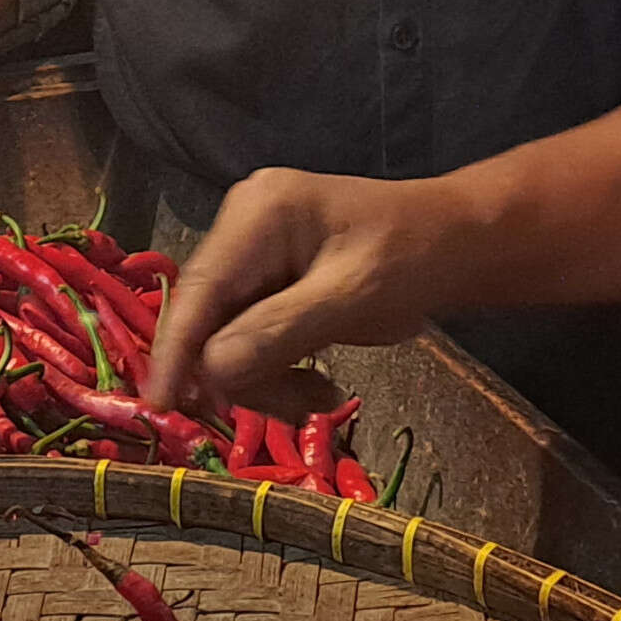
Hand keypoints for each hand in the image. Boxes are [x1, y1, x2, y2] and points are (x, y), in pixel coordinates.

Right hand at [143, 167, 497, 418]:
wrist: (460, 244)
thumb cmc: (416, 259)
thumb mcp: (354, 298)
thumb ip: (279, 332)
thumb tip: (210, 372)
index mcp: (259, 213)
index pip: (201, 288)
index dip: (175, 351)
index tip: (160, 406)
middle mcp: (243, 226)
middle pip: (210, 318)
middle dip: (244, 372)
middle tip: (302, 406)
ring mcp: (253, 253)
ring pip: (227, 336)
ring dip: (267, 378)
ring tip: (322, 394)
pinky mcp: (267, 279)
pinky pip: (249, 336)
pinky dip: (277, 369)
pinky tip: (316, 381)